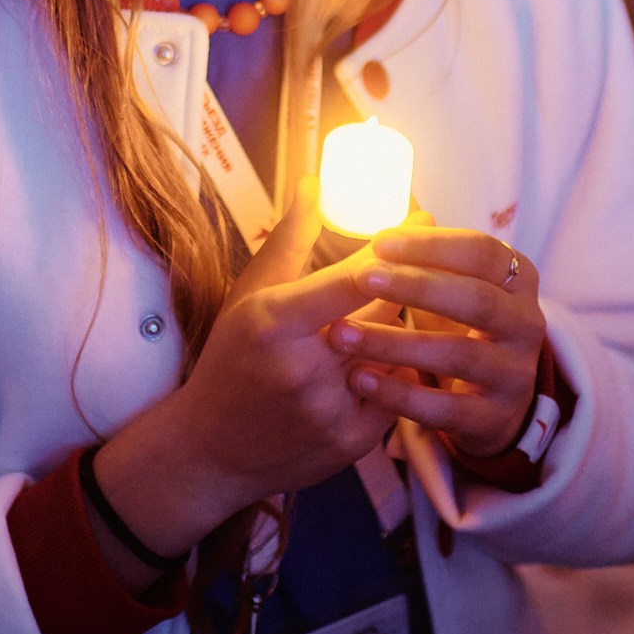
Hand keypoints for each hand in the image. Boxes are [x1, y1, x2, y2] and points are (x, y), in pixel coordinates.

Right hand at [90, 179, 396, 565]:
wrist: (212, 450)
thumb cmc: (231, 360)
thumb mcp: (250, 295)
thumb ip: (289, 239)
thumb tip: (315, 182)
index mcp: (276, 323)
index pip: (354, 277)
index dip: (395, 246)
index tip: (421, 222)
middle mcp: (304, 368)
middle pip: (383, 312)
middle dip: (401, 286)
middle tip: (419, 264)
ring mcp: (330, 410)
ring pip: (395, 353)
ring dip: (398, 332)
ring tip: (391, 317)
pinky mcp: (351, 443)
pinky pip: (397, 394)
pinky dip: (393, 375)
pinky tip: (379, 365)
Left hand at [336, 221, 546, 459]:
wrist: (490, 403)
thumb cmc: (459, 327)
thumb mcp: (450, 286)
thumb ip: (428, 255)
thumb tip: (409, 214)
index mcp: (518, 280)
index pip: (482, 252)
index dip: (432, 245)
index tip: (379, 240)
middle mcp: (527, 324)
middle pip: (476, 300)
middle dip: (416, 286)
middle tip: (360, 276)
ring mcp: (515, 375)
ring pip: (457, 355)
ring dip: (395, 343)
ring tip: (342, 333)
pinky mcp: (493, 419)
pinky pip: (445, 408)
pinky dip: (399, 394)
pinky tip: (360, 379)